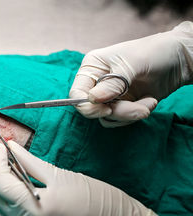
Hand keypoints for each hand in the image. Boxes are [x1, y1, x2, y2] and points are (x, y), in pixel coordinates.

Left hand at [0, 141, 158, 215]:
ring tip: (3, 164)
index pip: (1, 184)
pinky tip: (13, 183)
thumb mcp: (64, 176)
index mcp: (38, 210)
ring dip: (0, 186)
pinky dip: (9, 199)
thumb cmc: (102, 202)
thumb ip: (32, 162)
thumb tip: (12, 148)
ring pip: (2, 208)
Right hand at [69, 21, 192, 126]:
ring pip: (107, 117)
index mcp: (93, 67)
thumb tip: (93, 99)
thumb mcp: (133, 64)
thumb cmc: (154, 52)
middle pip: (92, 109)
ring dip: (129, 114)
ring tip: (149, 103)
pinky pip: (119, 120)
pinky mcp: (123, 105)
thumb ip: (113, 83)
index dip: (87, 105)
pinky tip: (149, 102)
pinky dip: (135, 115)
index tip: (107, 109)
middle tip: (137, 109)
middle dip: (117, 111)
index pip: (77, 92)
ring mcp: (110, 96)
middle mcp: (97, 83)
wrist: (180, 60)